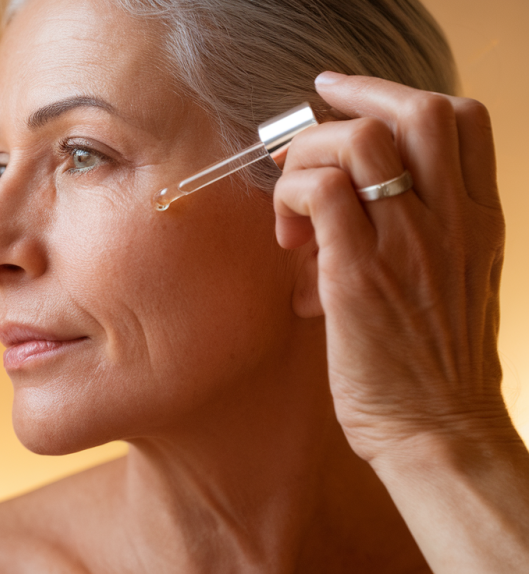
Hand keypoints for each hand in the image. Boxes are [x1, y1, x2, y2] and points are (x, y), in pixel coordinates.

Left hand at [273, 71, 512, 462]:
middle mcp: (453, 223)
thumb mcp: (454, 283)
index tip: (351, 100)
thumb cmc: (434, 367)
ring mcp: (410, 245)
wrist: (440, 433)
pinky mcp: (359, 276)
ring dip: (311, 154)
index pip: (463, 118)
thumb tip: (345, 200)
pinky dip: (293, 195)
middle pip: (417, 112)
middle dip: (353, 98)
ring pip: (360, 142)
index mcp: (480, 221)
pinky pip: (321, 194)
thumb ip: (421, 233)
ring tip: (293, 200)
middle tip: (308, 130)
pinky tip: (288, 235)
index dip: (398, 94)